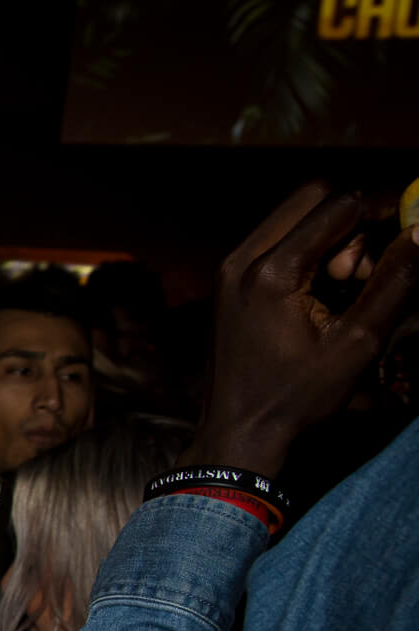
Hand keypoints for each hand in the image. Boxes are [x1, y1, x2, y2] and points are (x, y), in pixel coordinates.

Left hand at [194, 184, 418, 474]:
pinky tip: (321, 295)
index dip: (384, 211)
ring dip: (331, 237)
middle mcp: (242, 258)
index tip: (407, 236)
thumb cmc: (297, 397)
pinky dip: (307, 251)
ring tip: (345, 289)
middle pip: (312, 198)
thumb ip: (397, 280)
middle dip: (352, 222)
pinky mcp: (229, 279)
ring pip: (294, 217)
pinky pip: (276, 240)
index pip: (340, 203)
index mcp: (272, 270)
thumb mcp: (359, 342)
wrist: (237, 432)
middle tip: (364, 272)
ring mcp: (230, 267)